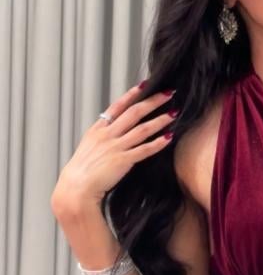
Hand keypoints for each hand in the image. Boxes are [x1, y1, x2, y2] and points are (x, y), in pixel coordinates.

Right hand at [50, 83, 177, 211]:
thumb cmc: (81, 171)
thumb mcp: (88, 147)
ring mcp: (115, 147)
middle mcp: (107, 135)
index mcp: (98, 130)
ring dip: (160, 120)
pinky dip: (157, 143)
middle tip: (168, 93)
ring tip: (174, 113)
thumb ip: (101, 137)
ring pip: (142, 129)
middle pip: (134, 112)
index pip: (118, 106)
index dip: (132, 94)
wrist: (75, 189)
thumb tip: (114, 130)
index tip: (145, 85)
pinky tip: (169, 138)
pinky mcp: (122, 161)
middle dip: (153, 101)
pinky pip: (144, 150)